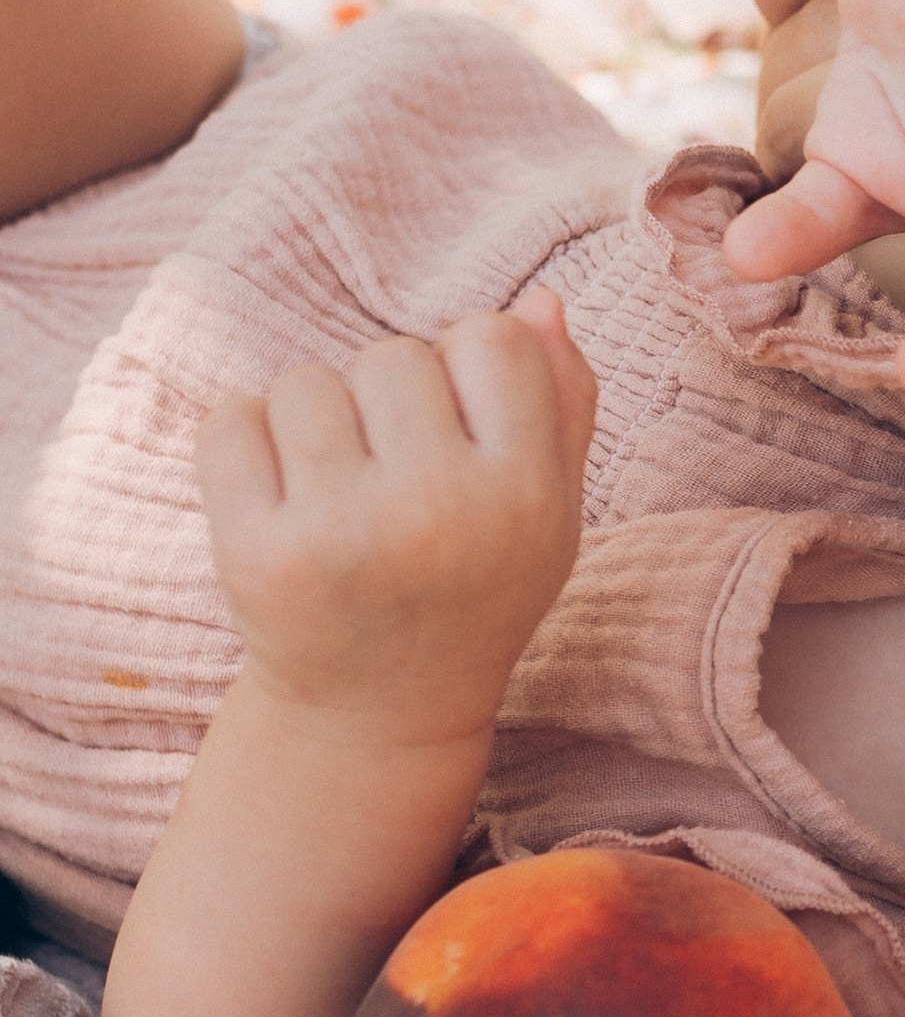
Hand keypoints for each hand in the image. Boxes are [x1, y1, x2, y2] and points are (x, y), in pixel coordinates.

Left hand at [196, 291, 595, 756]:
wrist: (378, 714)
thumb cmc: (473, 588)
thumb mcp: (548, 510)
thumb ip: (562, 403)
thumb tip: (540, 302)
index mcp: (526, 497)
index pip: (492, 339)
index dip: (468, 371)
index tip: (461, 431)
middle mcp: (441, 514)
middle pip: (394, 354)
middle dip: (388, 399)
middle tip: (395, 476)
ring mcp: (343, 535)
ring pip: (308, 381)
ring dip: (314, 419)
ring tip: (337, 489)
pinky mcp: (256, 554)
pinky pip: (229, 419)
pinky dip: (243, 442)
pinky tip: (278, 495)